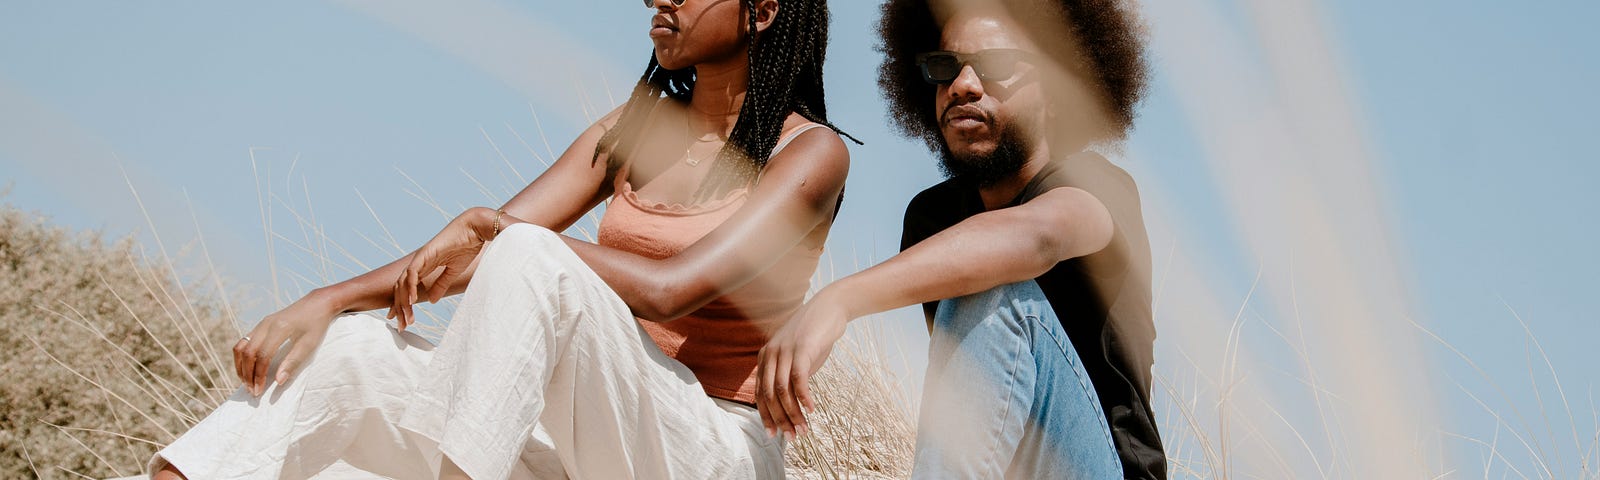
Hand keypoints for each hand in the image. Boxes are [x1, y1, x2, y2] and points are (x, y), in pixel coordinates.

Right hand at [234, 292, 341, 396]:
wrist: (317, 304)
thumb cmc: (316, 325)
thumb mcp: (309, 344)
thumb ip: (293, 362)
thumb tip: (278, 381)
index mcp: (279, 328)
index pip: (262, 356)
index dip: (258, 375)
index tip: (259, 391)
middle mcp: (266, 324)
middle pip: (247, 352)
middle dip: (247, 374)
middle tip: (251, 391)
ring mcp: (261, 324)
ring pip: (240, 347)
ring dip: (240, 366)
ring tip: (246, 382)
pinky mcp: (260, 325)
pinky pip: (244, 342)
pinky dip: (242, 358)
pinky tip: (247, 369)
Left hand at [388, 207, 496, 329]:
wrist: (475, 229)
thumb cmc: (467, 246)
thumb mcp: (453, 272)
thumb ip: (441, 285)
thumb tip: (430, 301)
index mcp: (426, 267)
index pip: (408, 287)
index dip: (403, 304)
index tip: (403, 320)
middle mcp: (420, 263)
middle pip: (402, 288)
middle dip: (400, 308)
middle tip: (402, 326)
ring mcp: (421, 258)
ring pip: (404, 282)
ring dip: (403, 301)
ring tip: (406, 318)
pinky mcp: (425, 254)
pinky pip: (412, 272)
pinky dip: (409, 286)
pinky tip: (410, 300)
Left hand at [755, 291, 849, 439]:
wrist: (830, 307)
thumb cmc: (815, 336)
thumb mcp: (797, 358)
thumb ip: (789, 377)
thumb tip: (789, 405)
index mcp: (765, 358)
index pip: (760, 394)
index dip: (766, 417)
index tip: (774, 435)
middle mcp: (770, 354)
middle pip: (769, 396)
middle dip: (780, 420)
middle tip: (792, 438)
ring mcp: (784, 350)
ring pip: (783, 391)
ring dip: (793, 414)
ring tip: (803, 430)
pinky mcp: (801, 348)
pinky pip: (798, 379)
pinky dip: (804, 398)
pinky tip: (812, 410)